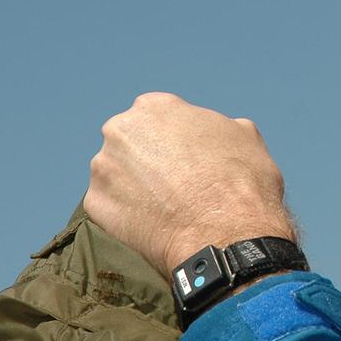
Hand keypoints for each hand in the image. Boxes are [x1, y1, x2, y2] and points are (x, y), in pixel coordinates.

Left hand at [84, 92, 296, 275]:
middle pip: (131, 143)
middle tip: (175, 184)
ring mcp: (104, 168)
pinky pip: (110, 206)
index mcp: (156, 107)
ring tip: (166, 208)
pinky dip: (127, 215)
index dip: (176, 140)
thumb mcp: (245, 137)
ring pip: (117, 175)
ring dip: (134, 187)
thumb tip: (217, 132)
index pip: (158, 117)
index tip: (188, 158)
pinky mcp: (95, 204)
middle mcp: (121, 130)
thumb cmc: (241, 183)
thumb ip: (219, 127)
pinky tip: (154, 224)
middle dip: (148, 160)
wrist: (227, 234)